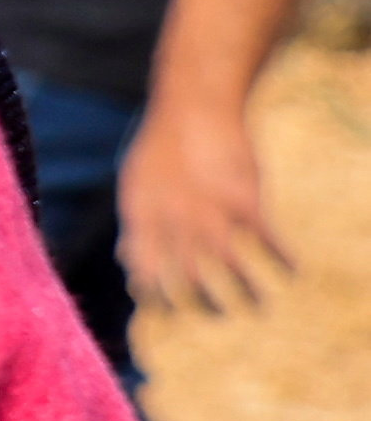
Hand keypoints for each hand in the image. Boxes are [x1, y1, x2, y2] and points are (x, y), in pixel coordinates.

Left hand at [123, 89, 299, 319]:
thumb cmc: (162, 147)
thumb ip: (135, 226)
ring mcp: (211, 210)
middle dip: (205, 306)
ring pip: (231, 268)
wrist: (193, 105)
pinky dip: (284, 258)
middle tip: (218, 315)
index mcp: (143, 218)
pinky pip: (268, 239)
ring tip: (259, 304)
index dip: (157, 299)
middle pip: (190, 281)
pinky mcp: (245, 197)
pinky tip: (293, 269)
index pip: (145, 274)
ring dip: (249, 292)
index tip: (171, 312)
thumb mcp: (135, 185)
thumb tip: (126, 263)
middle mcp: (175, 220)